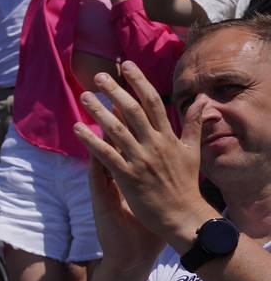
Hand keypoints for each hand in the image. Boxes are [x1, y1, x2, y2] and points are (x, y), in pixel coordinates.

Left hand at [72, 62, 214, 254]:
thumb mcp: (193, 151)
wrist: (182, 215)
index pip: (153, 102)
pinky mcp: (128, 176)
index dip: (139, 81)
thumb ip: (194, 125)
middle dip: (115, 90)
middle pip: (132, 110)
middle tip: (99, 76)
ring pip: (116, 129)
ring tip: (85, 96)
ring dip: (99, 111)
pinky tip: (77, 129)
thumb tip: (202, 101)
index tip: (126, 65)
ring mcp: (140, 159)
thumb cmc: (186, 184)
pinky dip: (91, 140)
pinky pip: (106, 154)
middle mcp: (154, 144)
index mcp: (168, 137)